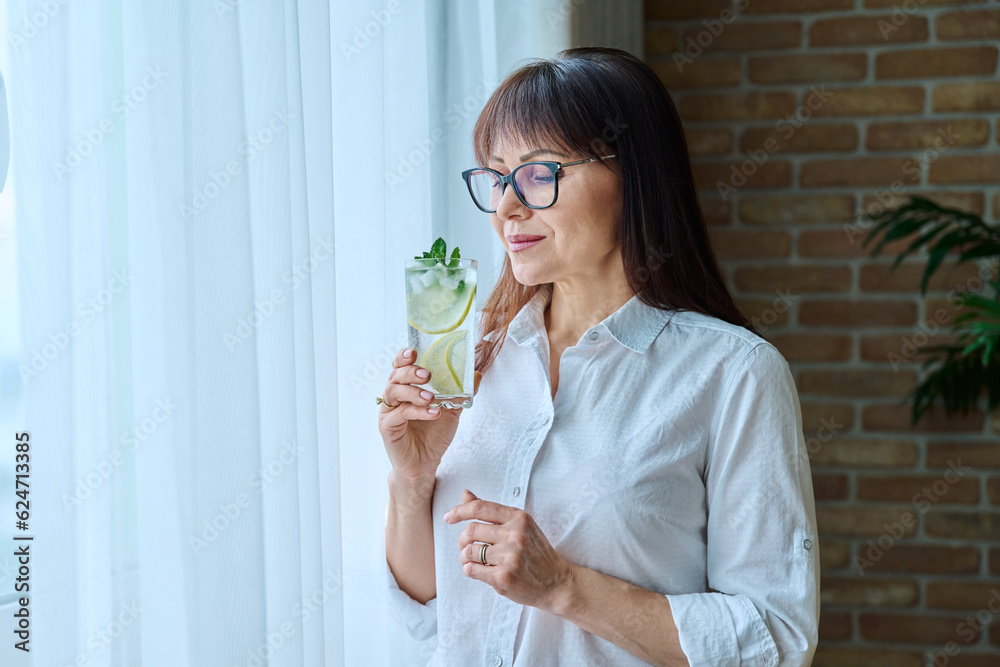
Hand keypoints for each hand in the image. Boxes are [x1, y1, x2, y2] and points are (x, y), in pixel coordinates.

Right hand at [378, 347, 481, 482]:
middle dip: (410, 372)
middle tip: (426, 374)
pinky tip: (433, 413)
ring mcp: (388, 412)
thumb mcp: (451, 411)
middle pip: (395, 376)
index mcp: (406, 388)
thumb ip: (460, 393)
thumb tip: (476, 374)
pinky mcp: (387, 427)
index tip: (414, 351)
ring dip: (414, 392)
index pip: (399, 367)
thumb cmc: (433, 435)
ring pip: (394, 392)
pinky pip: (399, 414)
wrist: (425, 463)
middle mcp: (394, 397)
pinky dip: (417, 411)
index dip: (403, 357)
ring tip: (432, 398)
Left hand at [444, 489, 574, 612]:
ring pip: (469, 551)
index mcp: (519, 518)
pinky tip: (477, 570)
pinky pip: (471, 569)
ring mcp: (510, 557)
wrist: (557, 583)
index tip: (448, 517)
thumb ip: (491, 512)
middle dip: (462, 539)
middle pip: (471, 531)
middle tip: (464, 546)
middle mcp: (515, 535)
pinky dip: (468, 569)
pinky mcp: (504, 578)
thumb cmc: (536, 552)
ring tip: (472, 560)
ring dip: (464, 556)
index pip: (480, 508)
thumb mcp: (520, 526)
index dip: (459, 511)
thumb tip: (465, 494)